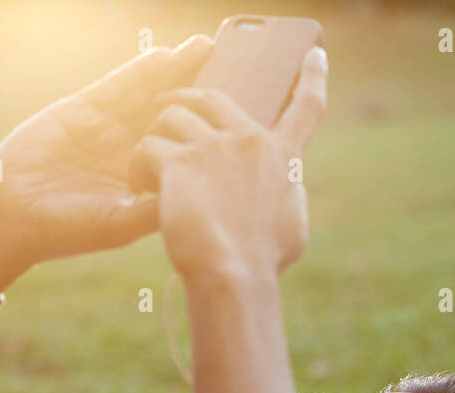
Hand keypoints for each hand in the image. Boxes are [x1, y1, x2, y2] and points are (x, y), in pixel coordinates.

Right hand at [0, 35, 212, 282]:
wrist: (11, 217)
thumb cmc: (65, 232)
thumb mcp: (119, 225)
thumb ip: (154, 210)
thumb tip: (197, 200)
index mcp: (144, 179)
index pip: (184, 148)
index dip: (208, 128)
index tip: (239, 112)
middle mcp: (130, 151)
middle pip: (174, 113)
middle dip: (200, 89)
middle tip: (233, 63)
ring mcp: (106, 129)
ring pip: (149, 93)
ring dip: (177, 71)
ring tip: (207, 47)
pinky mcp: (82, 110)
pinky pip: (117, 85)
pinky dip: (141, 71)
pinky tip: (165, 56)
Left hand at [129, 45, 328, 283]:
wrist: (234, 275)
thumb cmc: (262, 262)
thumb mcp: (290, 228)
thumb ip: (284, 196)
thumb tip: (281, 191)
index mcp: (282, 157)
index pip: (306, 109)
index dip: (314, 78)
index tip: (315, 55)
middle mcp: (249, 141)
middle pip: (213, 98)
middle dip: (187, 98)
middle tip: (168, 107)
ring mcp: (212, 147)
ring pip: (173, 115)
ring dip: (156, 136)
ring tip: (146, 166)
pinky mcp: (178, 161)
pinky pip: (148, 147)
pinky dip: (139, 166)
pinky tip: (140, 188)